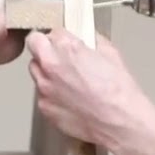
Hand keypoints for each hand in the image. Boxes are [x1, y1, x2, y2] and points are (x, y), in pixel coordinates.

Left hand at [26, 30, 153, 149]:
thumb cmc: (118, 91)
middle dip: (46, 49)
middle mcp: (50, 66)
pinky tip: (69, 98)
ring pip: (36, 71)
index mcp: (66, 48)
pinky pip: (41, 94)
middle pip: (35, 47)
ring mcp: (44, 88)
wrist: (119, 122)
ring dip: (46, 71)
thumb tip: (87, 38)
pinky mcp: (44, 107)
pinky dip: (51, 93)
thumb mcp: (110, 53)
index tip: (64, 42)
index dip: (59, 37)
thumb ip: (92, 40)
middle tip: (61, 57)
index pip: (50, 32)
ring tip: (67, 80)